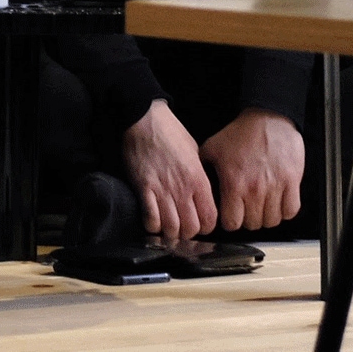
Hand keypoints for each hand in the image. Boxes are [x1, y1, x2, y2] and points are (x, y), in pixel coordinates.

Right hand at [122, 99, 217, 240]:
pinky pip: (150, 218)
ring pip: (171, 228)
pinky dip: (152, 225)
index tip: (200, 224)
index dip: (206, 227)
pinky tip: (153, 220)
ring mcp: (161, 189)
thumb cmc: (170, 132)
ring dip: (170, 232)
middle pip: (191, 228)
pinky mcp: (143, 188)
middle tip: (183, 227)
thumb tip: (203, 193)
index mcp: (198, 179)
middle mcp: (182, 188)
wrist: (144, 119)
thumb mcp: (195, 152)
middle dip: (188, 233)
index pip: (210, 219)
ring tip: (168, 227)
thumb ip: (200, 175)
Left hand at [200, 108, 303, 230]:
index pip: (232, 223)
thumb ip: (203, 170)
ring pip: (272, 221)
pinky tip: (276, 204)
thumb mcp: (211, 149)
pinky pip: (291, 211)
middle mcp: (255, 188)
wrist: (267, 120)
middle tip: (244, 212)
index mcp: (234, 182)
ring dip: (264, 218)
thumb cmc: (240, 133)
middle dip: (246, 221)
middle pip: (252, 224)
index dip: (228, 223)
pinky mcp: (292, 182)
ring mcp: (275, 187)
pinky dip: (284, 212)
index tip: (228, 217)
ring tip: (259, 208)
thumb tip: (196, 186)